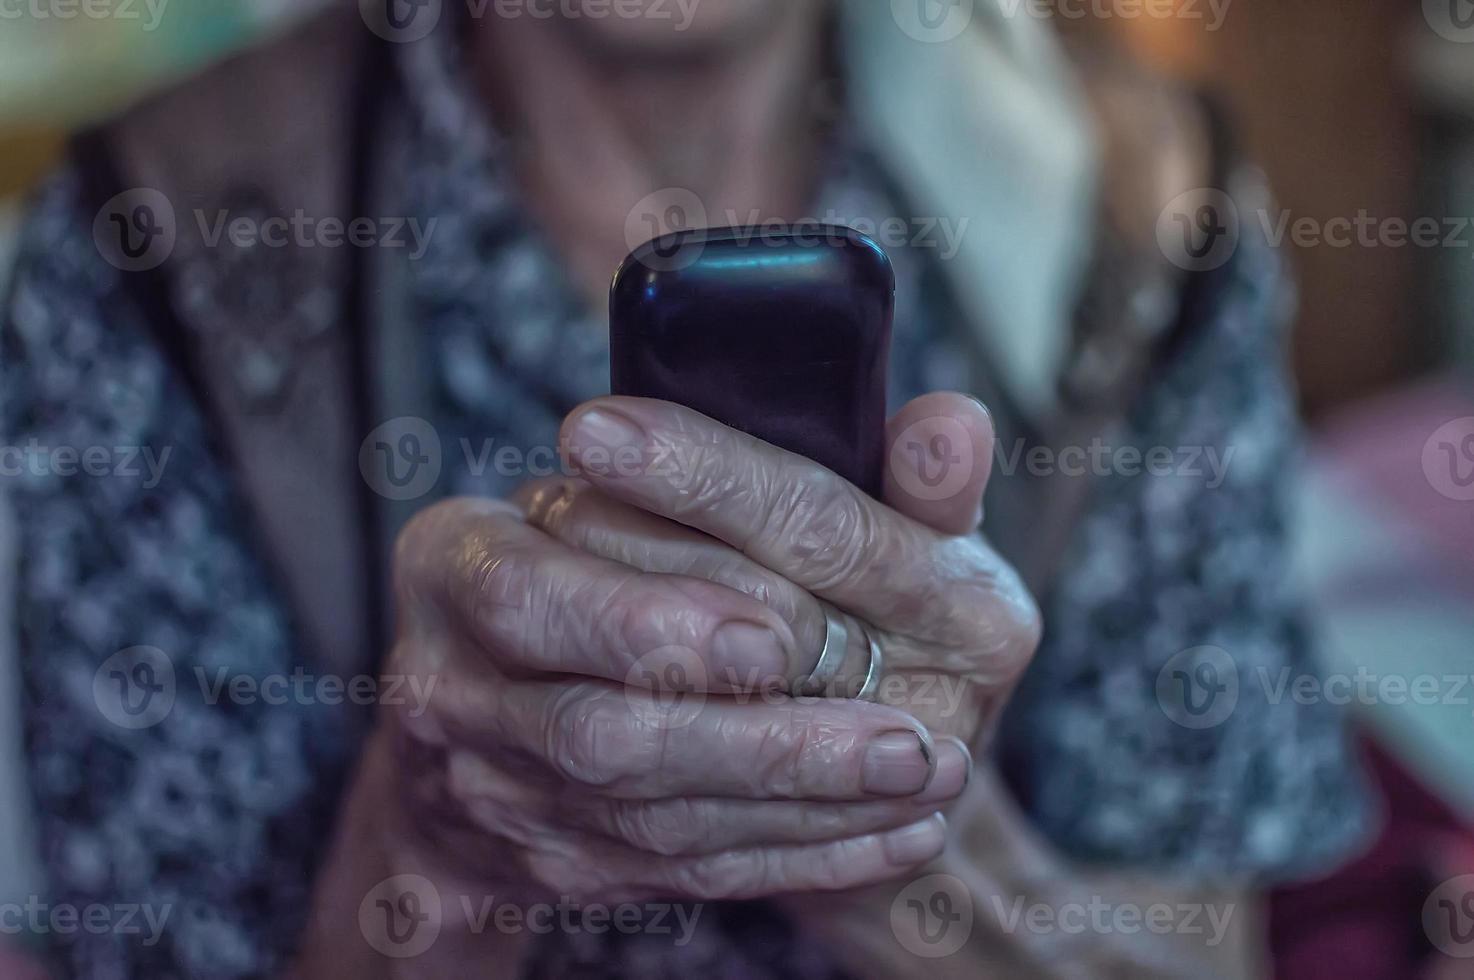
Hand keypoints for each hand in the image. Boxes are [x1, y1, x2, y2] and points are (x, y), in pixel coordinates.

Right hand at [296, 391, 1036, 977]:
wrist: (498, 700)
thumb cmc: (597, 561)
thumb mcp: (643, 489)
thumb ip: (814, 464)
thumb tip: (952, 423)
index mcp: (453, 558)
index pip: (536, 584)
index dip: (652, 613)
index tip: (778, 633)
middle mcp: (447, 681)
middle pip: (598, 730)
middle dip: (755, 737)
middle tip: (896, 739)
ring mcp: (493, 789)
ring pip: (649, 814)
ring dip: (798, 800)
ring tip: (922, 779)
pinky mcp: (554, 863)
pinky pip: (682, 872)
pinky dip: (798, 853)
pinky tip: (897, 835)